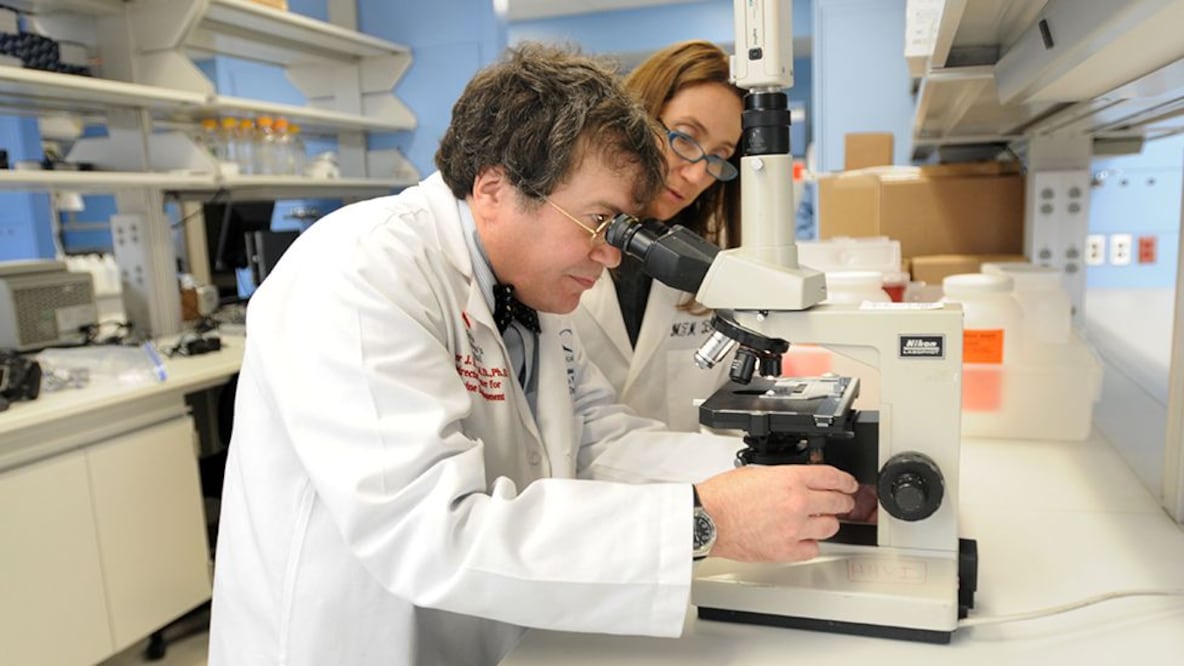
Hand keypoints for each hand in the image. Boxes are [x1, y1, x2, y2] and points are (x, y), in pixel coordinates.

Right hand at [696, 465, 857, 562]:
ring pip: (831, 527)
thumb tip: (801, 482)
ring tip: (816, 521)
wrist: (707, 519)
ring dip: (826, 523)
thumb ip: (785, 477)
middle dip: (841, 502)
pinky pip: (813, 548)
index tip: (848, 485)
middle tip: (840, 503)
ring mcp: (794, 529)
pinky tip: (801, 538)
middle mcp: (797, 503)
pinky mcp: (787, 550)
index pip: (833, 477)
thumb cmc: (723, 496)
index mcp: (790, 479)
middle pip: (838, 502)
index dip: (846, 481)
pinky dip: (810, 543)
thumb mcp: (758, 472)